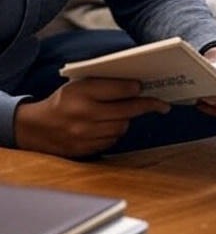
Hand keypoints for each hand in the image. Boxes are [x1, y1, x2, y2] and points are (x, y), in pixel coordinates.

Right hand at [13, 78, 170, 157]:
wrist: (36, 128)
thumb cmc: (63, 101)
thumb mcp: (79, 84)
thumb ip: (105, 83)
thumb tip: (136, 85)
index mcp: (82, 92)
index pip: (120, 90)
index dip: (136, 88)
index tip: (144, 86)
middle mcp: (84, 114)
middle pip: (126, 111)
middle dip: (146, 106)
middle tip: (161, 104)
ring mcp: (85, 135)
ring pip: (122, 127)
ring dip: (128, 119)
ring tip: (125, 112)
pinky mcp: (86, 150)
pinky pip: (112, 141)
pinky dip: (116, 133)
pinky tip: (111, 125)